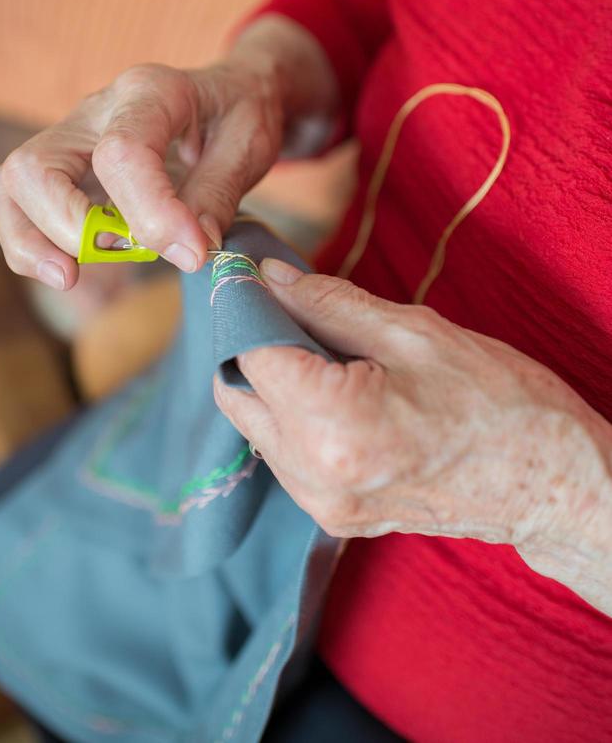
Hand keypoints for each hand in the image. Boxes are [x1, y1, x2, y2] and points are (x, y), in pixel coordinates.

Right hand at [0, 16, 337, 290]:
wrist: (231, 91)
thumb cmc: (241, 114)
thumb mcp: (250, 146)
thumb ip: (218, 196)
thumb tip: (188, 249)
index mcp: (152, 92)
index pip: (123, 152)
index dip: (151, 213)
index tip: (191, 253)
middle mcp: (98, 110)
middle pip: (37, 164)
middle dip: (67, 225)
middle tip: (119, 258)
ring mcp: (73, 136)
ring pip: (13, 184)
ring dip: (32, 239)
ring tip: (71, 276)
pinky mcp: (66, 166)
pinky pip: (21, 202)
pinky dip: (33, 243)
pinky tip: (72, 270)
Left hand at [215, 259, 611, 608]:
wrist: (552, 483)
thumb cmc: (499, 401)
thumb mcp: (413, 332)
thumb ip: (328, 303)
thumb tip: (269, 276)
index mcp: (332, 425)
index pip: (247, 352)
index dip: (246, 306)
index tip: (254, 275)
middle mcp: (313, 476)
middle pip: (237, 392)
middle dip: (252, 342)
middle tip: (290, 306)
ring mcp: (321, 504)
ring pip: (256, 424)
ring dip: (272, 380)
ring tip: (324, 349)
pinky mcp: (333, 515)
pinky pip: (284, 453)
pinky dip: (292, 414)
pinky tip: (334, 387)